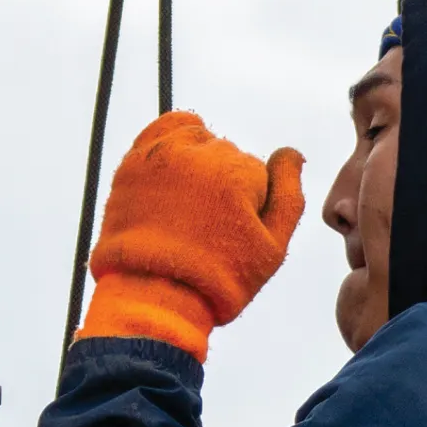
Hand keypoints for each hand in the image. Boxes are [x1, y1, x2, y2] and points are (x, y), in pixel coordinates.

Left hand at [77, 112, 304, 361]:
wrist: (152, 297)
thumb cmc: (220, 280)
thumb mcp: (273, 248)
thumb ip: (289, 196)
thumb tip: (291, 153)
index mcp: (238, 172)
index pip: (257, 174)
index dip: (251, 205)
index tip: (234, 235)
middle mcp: (200, 154)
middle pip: (227, 156)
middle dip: (225, 185)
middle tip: (208, 227)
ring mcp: (163, 155)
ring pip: (198, 141)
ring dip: (201, 162)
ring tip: (189, 206)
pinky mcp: (135, 162)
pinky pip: (163, 129)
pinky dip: (176, 138)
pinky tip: (180, 160)